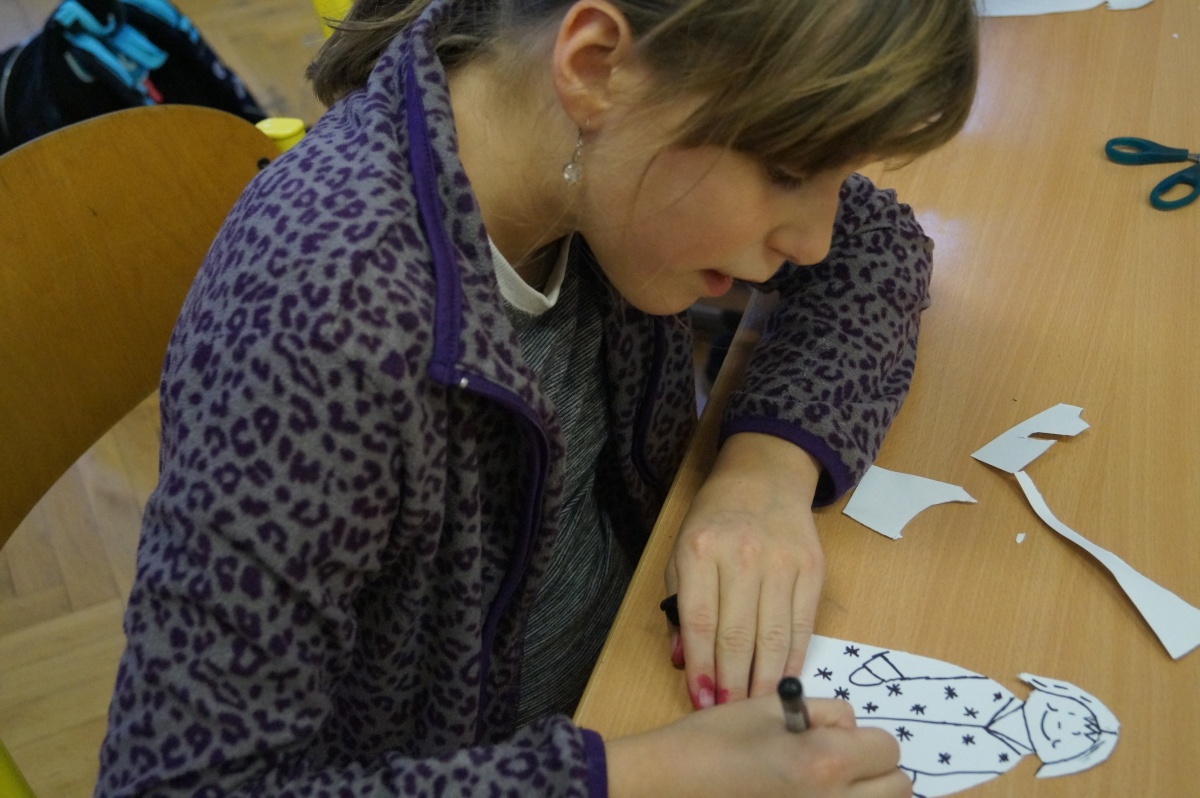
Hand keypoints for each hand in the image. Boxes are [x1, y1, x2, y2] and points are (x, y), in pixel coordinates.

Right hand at [606, 696, 910, 797]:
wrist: (666, 787)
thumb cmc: (710, 743)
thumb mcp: (766, 709)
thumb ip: (821, 712)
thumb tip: (849, 727)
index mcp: (825, 761)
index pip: (888, 747)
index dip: (865, 738)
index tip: (837, 737)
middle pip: (898, 788)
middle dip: (874, 770)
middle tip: (836, 762)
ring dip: (865, 795)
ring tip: (822, 784)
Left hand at [665, 432, 824, 706]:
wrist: (764, 479)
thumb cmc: (714, 522)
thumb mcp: (680, 554)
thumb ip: (677, 607)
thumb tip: (682, 661)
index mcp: (700, 550)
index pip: (699, 620)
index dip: (700, 666)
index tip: (701, 700)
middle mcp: (742, 555)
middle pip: (737, 634)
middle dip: (731, 682)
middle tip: (728, 714)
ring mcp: (781, 562)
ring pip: (772, 635)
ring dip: (762, 679)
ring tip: (754, 707)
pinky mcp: (811, 568)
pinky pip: (802, 625)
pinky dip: (792, 658)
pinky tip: (781, 681)